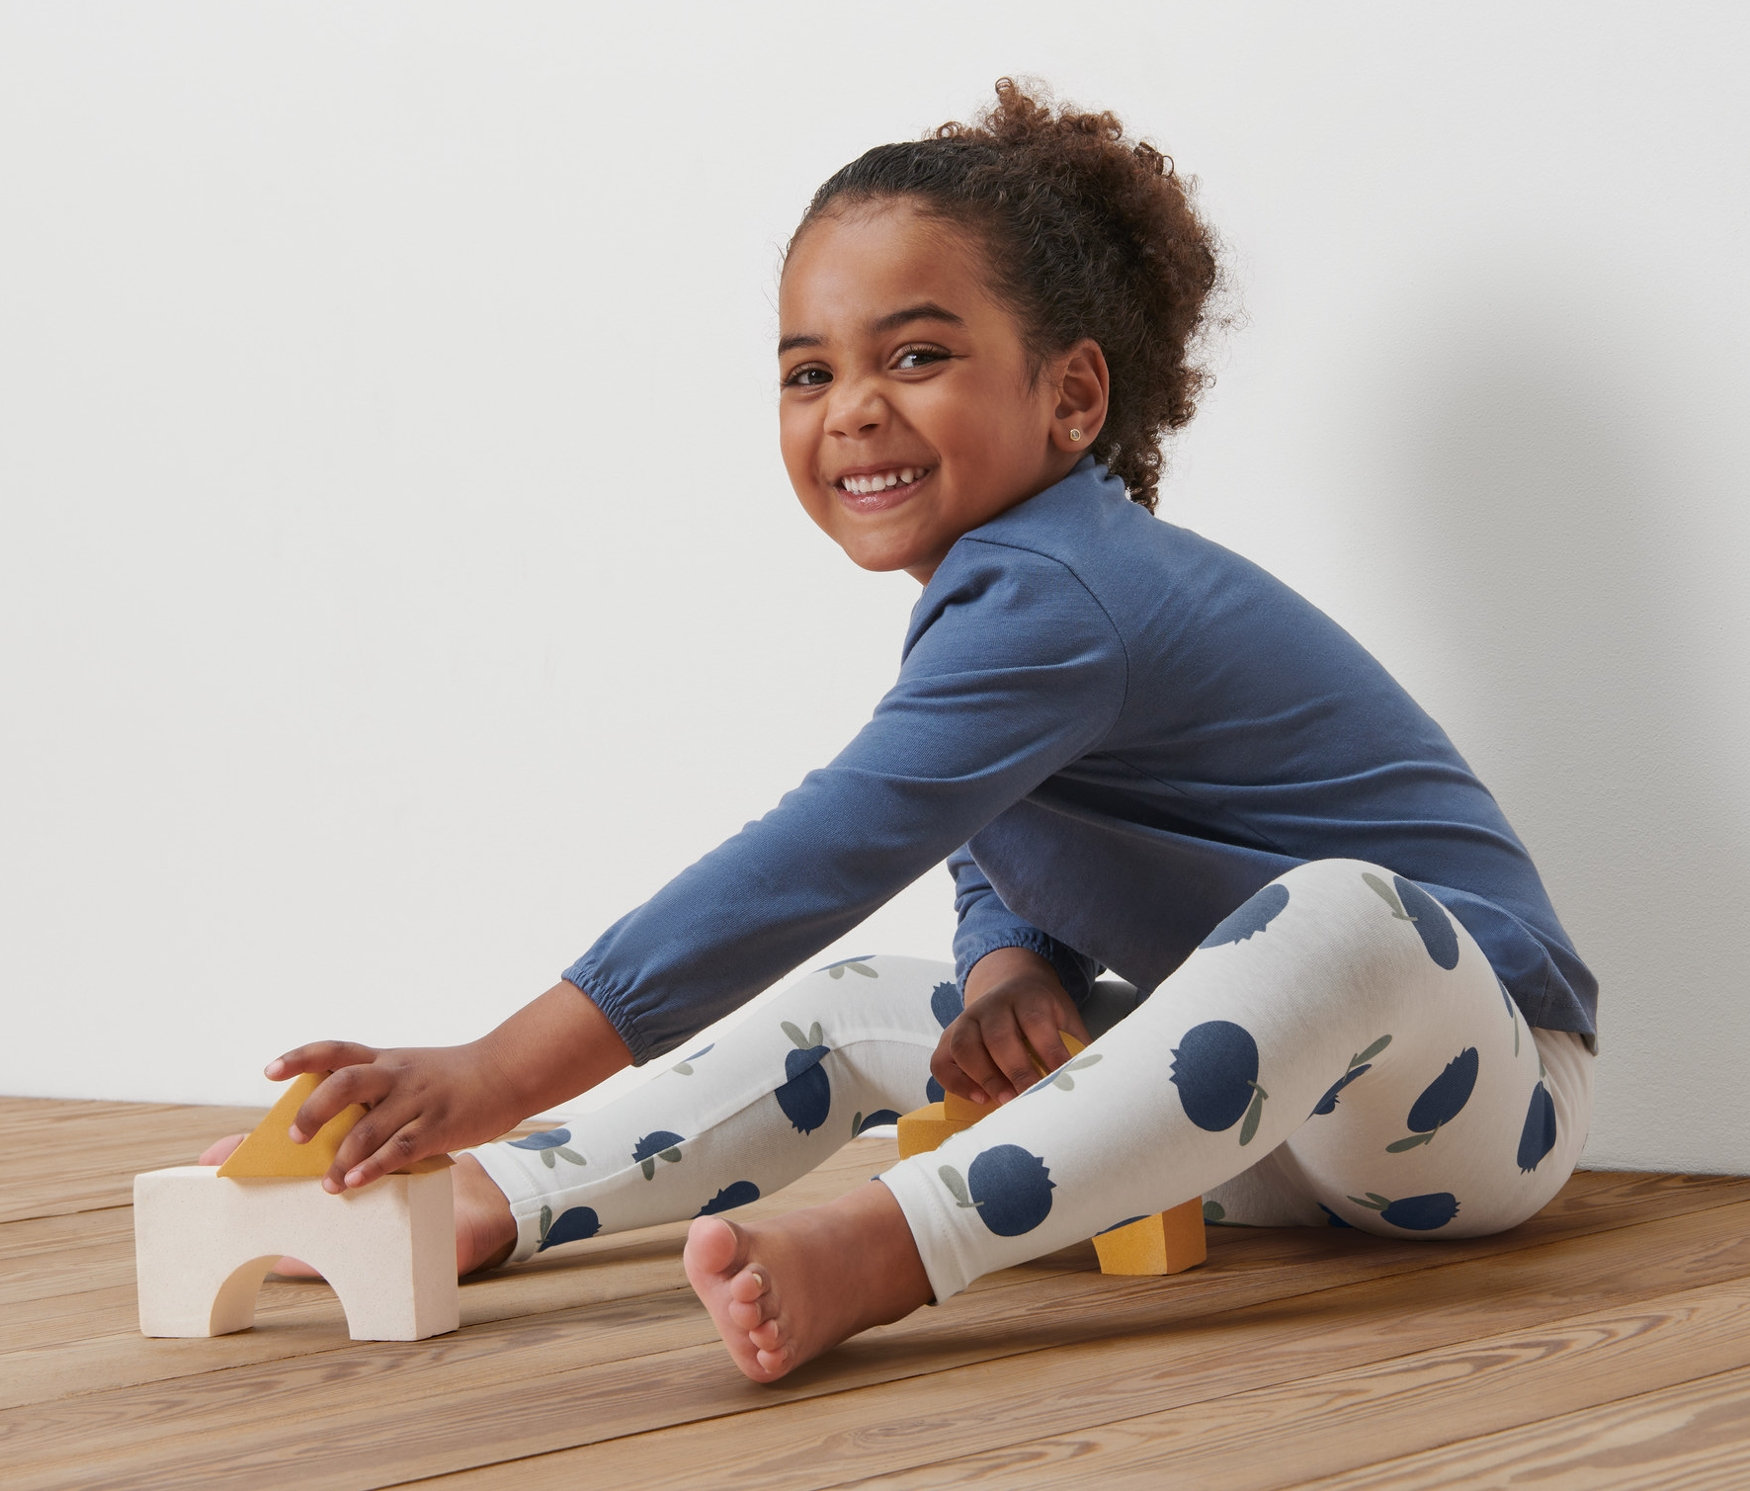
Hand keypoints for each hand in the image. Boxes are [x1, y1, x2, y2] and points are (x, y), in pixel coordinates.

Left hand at [267, 1039, 519, 1193]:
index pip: (334, 1051)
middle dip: (314, 1111)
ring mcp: (417, 1100)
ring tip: (328, 1184)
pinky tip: (357, 1182)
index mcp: (384, 1060)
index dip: (299, 1058)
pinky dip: (375, 1166)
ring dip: (343, 1157)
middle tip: (296, 1137)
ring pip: (369, 1126)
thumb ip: (375, 1089)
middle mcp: (396, 1076)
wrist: (505, 1072)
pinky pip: (400, 1148)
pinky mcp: (438, 1126)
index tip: (268, 1072)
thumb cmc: (450, 1079)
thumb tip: (331, 1125)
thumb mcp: (409, 1070)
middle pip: (345, 1084)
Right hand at [931, 946, 1089, 1108]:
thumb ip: (1076, 1042)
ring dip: (983, 1076)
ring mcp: (967, 1018)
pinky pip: (941, 1060)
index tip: (1063, 1079)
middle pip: (998, 1035)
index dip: (1049, 1051)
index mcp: (1027, 996)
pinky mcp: (948, 1036)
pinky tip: (978, 1098)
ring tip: (1003, 1101)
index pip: (1035, 1021)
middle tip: (1029, 1097)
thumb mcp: (1064, 1015)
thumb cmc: (1043, 1010)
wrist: (1010, 984)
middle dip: (1015, 1069)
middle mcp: (993, 1004)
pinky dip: (955, 1082)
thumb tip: (1097, 1078)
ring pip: (964, 1044)